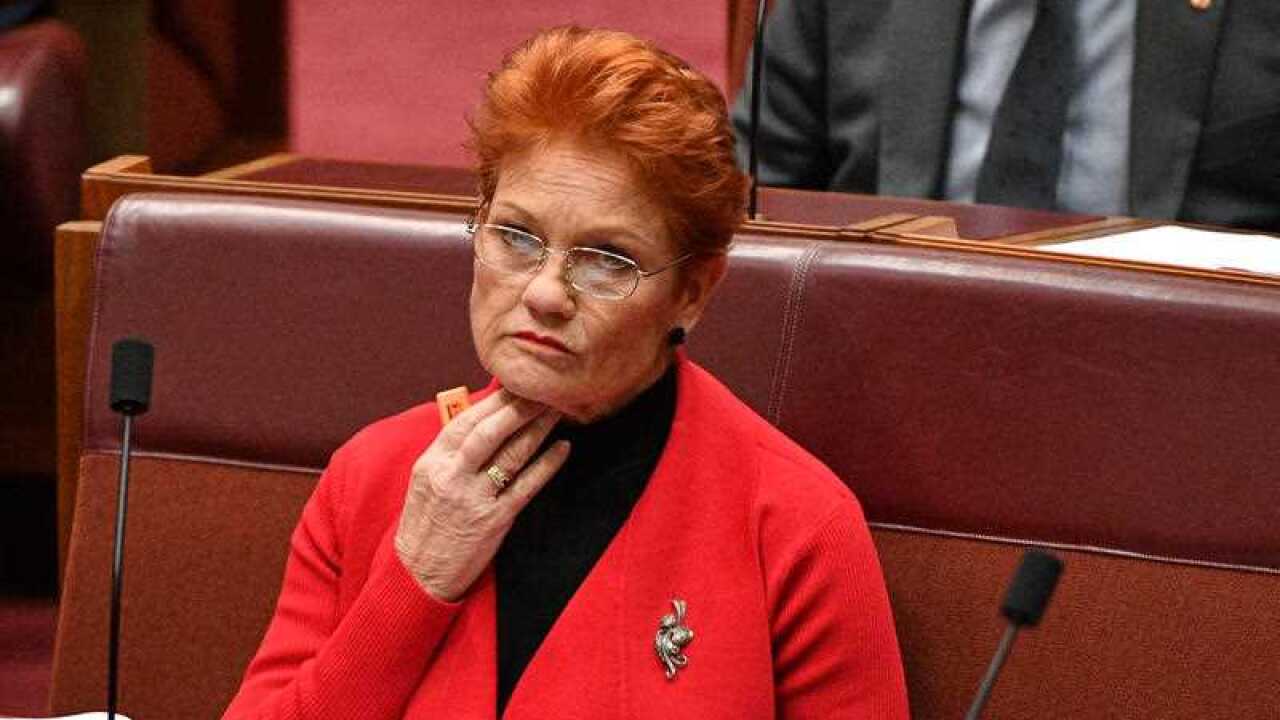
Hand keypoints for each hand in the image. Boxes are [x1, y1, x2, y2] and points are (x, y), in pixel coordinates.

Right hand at [395, 389, 568, 601]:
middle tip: (543, 391)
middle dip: (519, 407)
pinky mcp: (494, 521)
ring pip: (511, 454)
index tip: (516, 385)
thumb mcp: (425, 482)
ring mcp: (473, 499)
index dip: (494, 401)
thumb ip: (450, 453)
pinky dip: (546, 465)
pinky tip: (562, 449)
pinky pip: (526, 486)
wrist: (418, 576)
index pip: (465, 421)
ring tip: (557, 412)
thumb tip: (482, 420)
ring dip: (537, 429)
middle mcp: (451, 477)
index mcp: (431, 463)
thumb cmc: (425, 525)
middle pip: (489, 432)